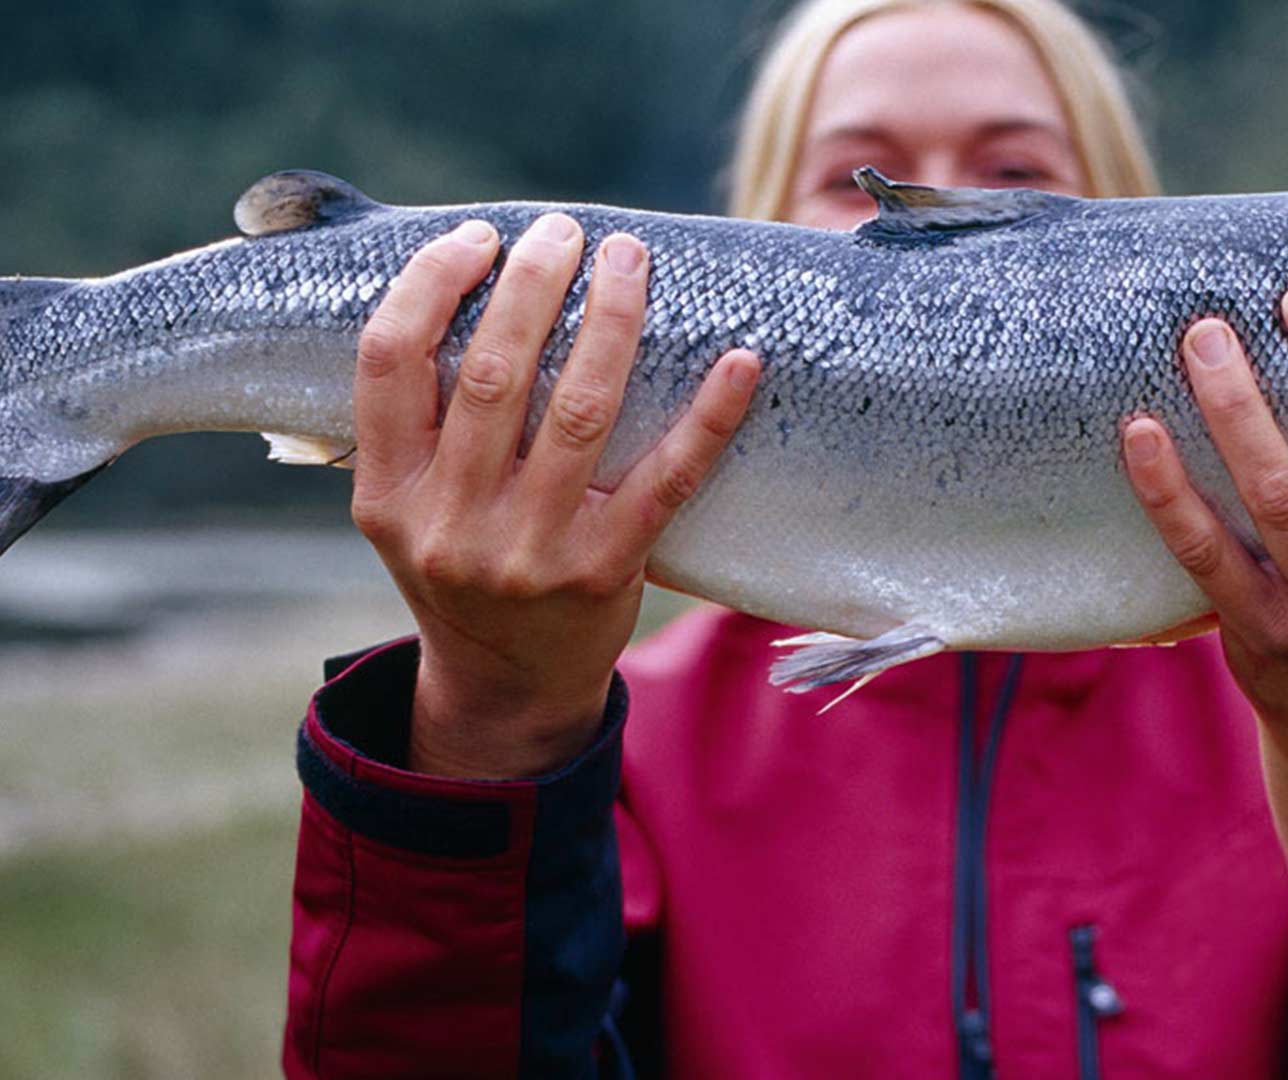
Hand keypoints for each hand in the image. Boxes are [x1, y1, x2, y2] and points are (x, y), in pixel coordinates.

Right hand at [350, 214, 759, 777]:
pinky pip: (667, 477)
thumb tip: (462, 285)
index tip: (478, 239)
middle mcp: (450, 523)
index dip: (430, 285)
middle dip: (533, 285)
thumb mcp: (405, 509)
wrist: (506, 688)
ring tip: (629, 261)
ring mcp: (529, 551)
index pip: (389, 362)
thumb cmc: (462, 567)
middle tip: (567, 231)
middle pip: (493, 373)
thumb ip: (418, 423)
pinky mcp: (604, 573)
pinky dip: (708, 415)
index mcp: (387, 493)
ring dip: (610, 321)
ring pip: (579, 410)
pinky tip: (740, 361)